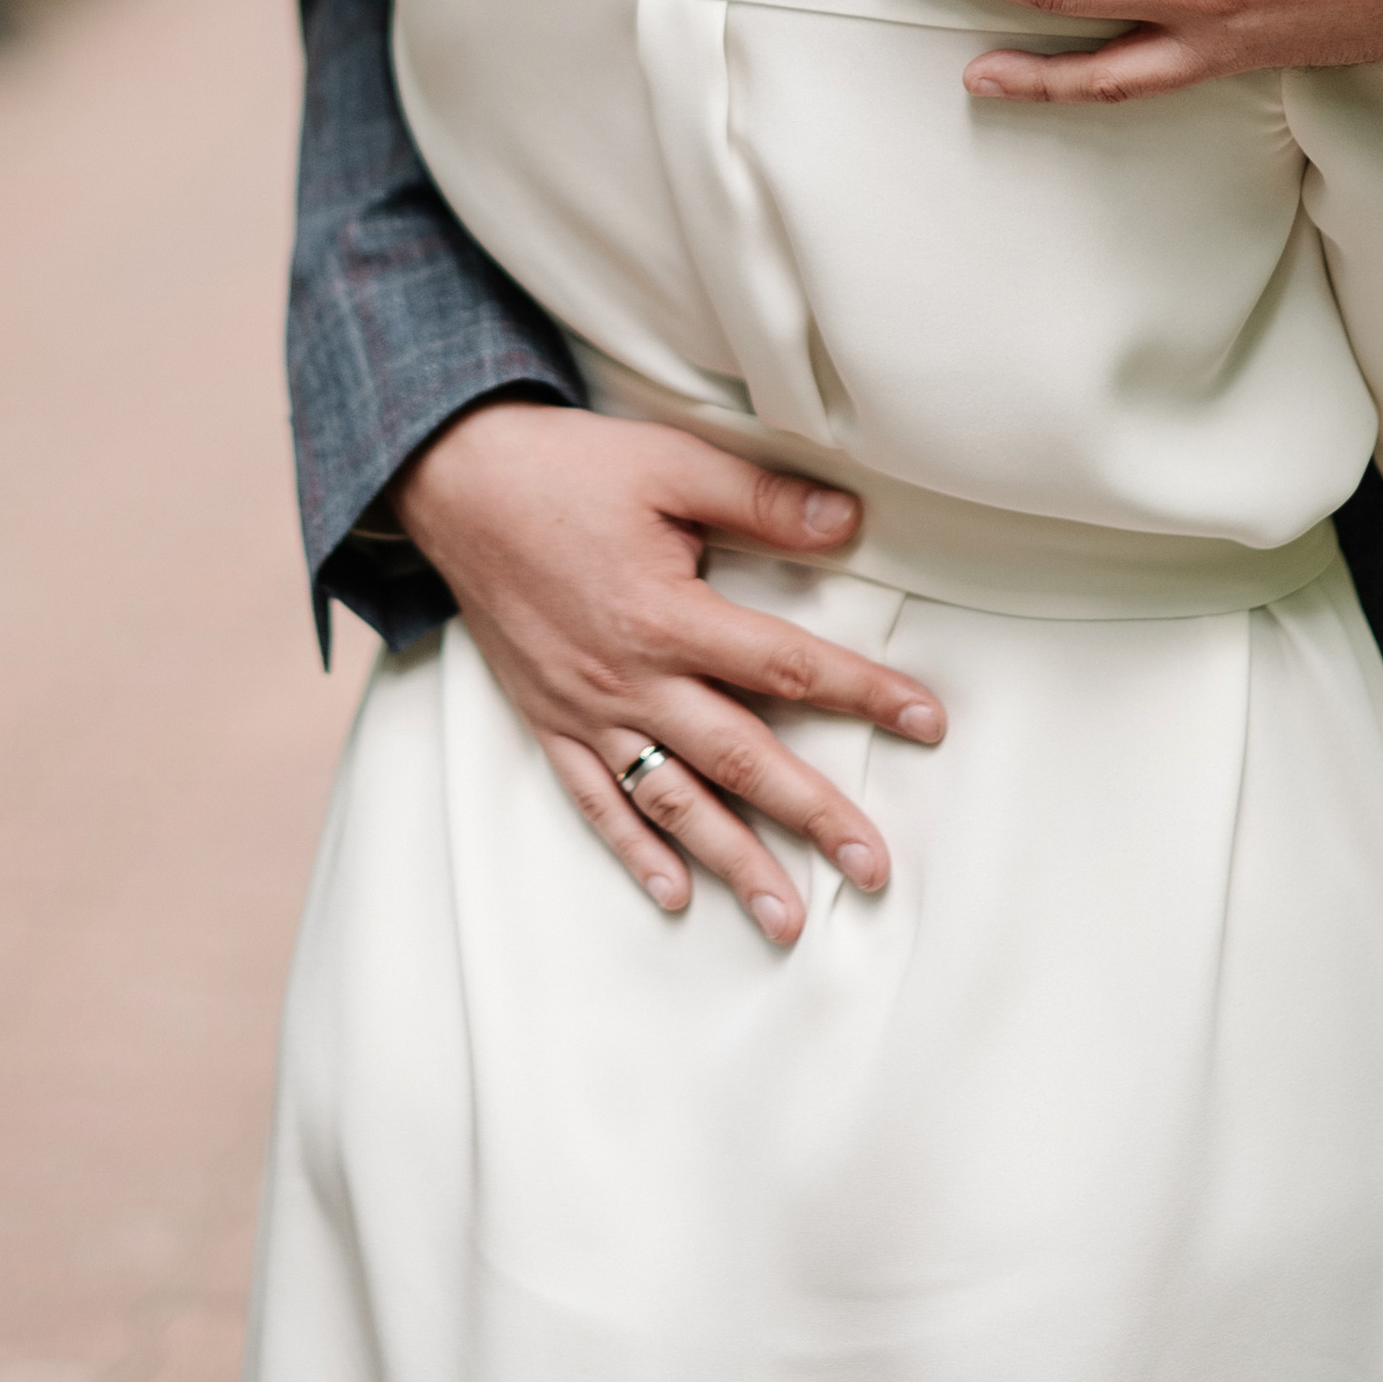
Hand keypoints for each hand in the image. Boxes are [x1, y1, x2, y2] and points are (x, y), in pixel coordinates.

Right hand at [391, 400, 946, 945]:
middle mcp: (630, 678)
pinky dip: (633, 851)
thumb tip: (850, 523)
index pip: (788, 665)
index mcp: (668, 615)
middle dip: (813, 817)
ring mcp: (586, 709)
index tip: (926, 723)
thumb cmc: (567, 469)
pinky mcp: (548, 721)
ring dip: (732, 862)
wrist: (457, 483)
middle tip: (873, 869)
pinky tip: (673, 894)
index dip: (864, 694)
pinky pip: (593, 801)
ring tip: (786, 917)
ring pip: (671, 801)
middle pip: (741, 758)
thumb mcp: (670, 464)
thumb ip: (760, 500)